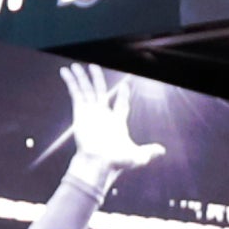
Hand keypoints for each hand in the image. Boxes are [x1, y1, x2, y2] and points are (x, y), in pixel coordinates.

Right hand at [60, 65, 163, 182]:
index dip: (122, 96)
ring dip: (81, 77)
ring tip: (75, 65)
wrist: (99, 163)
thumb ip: (149, 152)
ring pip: (86, 90)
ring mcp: (90, 112)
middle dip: (97, 79)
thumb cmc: (117, 162)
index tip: (124, 86)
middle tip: (94, 67)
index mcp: (117, 123)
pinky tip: (66, 71)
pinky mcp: (80, 112)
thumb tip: (162, 151)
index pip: (120, 105)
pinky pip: (76, 92)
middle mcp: (102, 115)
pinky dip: (71, 81)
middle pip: (100, 92)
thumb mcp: (138, 156)